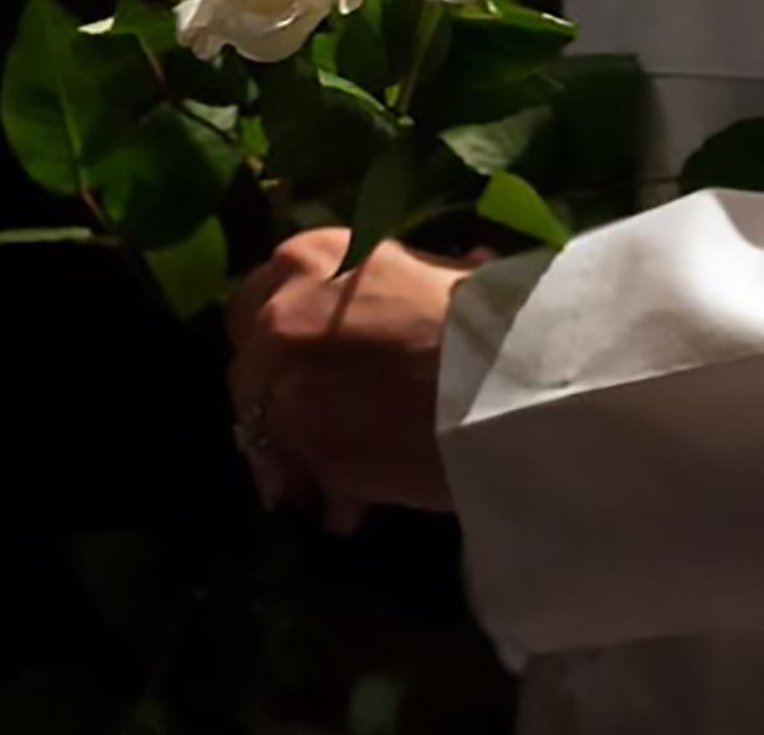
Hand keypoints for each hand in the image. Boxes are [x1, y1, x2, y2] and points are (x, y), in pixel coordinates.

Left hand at [226, 228, 477, 531]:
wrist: (514, 381)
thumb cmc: (492, 319)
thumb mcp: (444, 275)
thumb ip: (410, 281)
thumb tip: (461, 267)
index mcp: (311, 257)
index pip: (260, 300)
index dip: (286, 342)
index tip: (311, 367)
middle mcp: (278, 311)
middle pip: (249, 369)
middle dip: (277, 401)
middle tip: (316, 427)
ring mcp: (279, 382)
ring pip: (261, 433)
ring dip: (296, 456)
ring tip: (339, 484)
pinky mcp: (298, 448)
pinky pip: (294, 482)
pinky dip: (323, 496)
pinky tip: (356, 508)